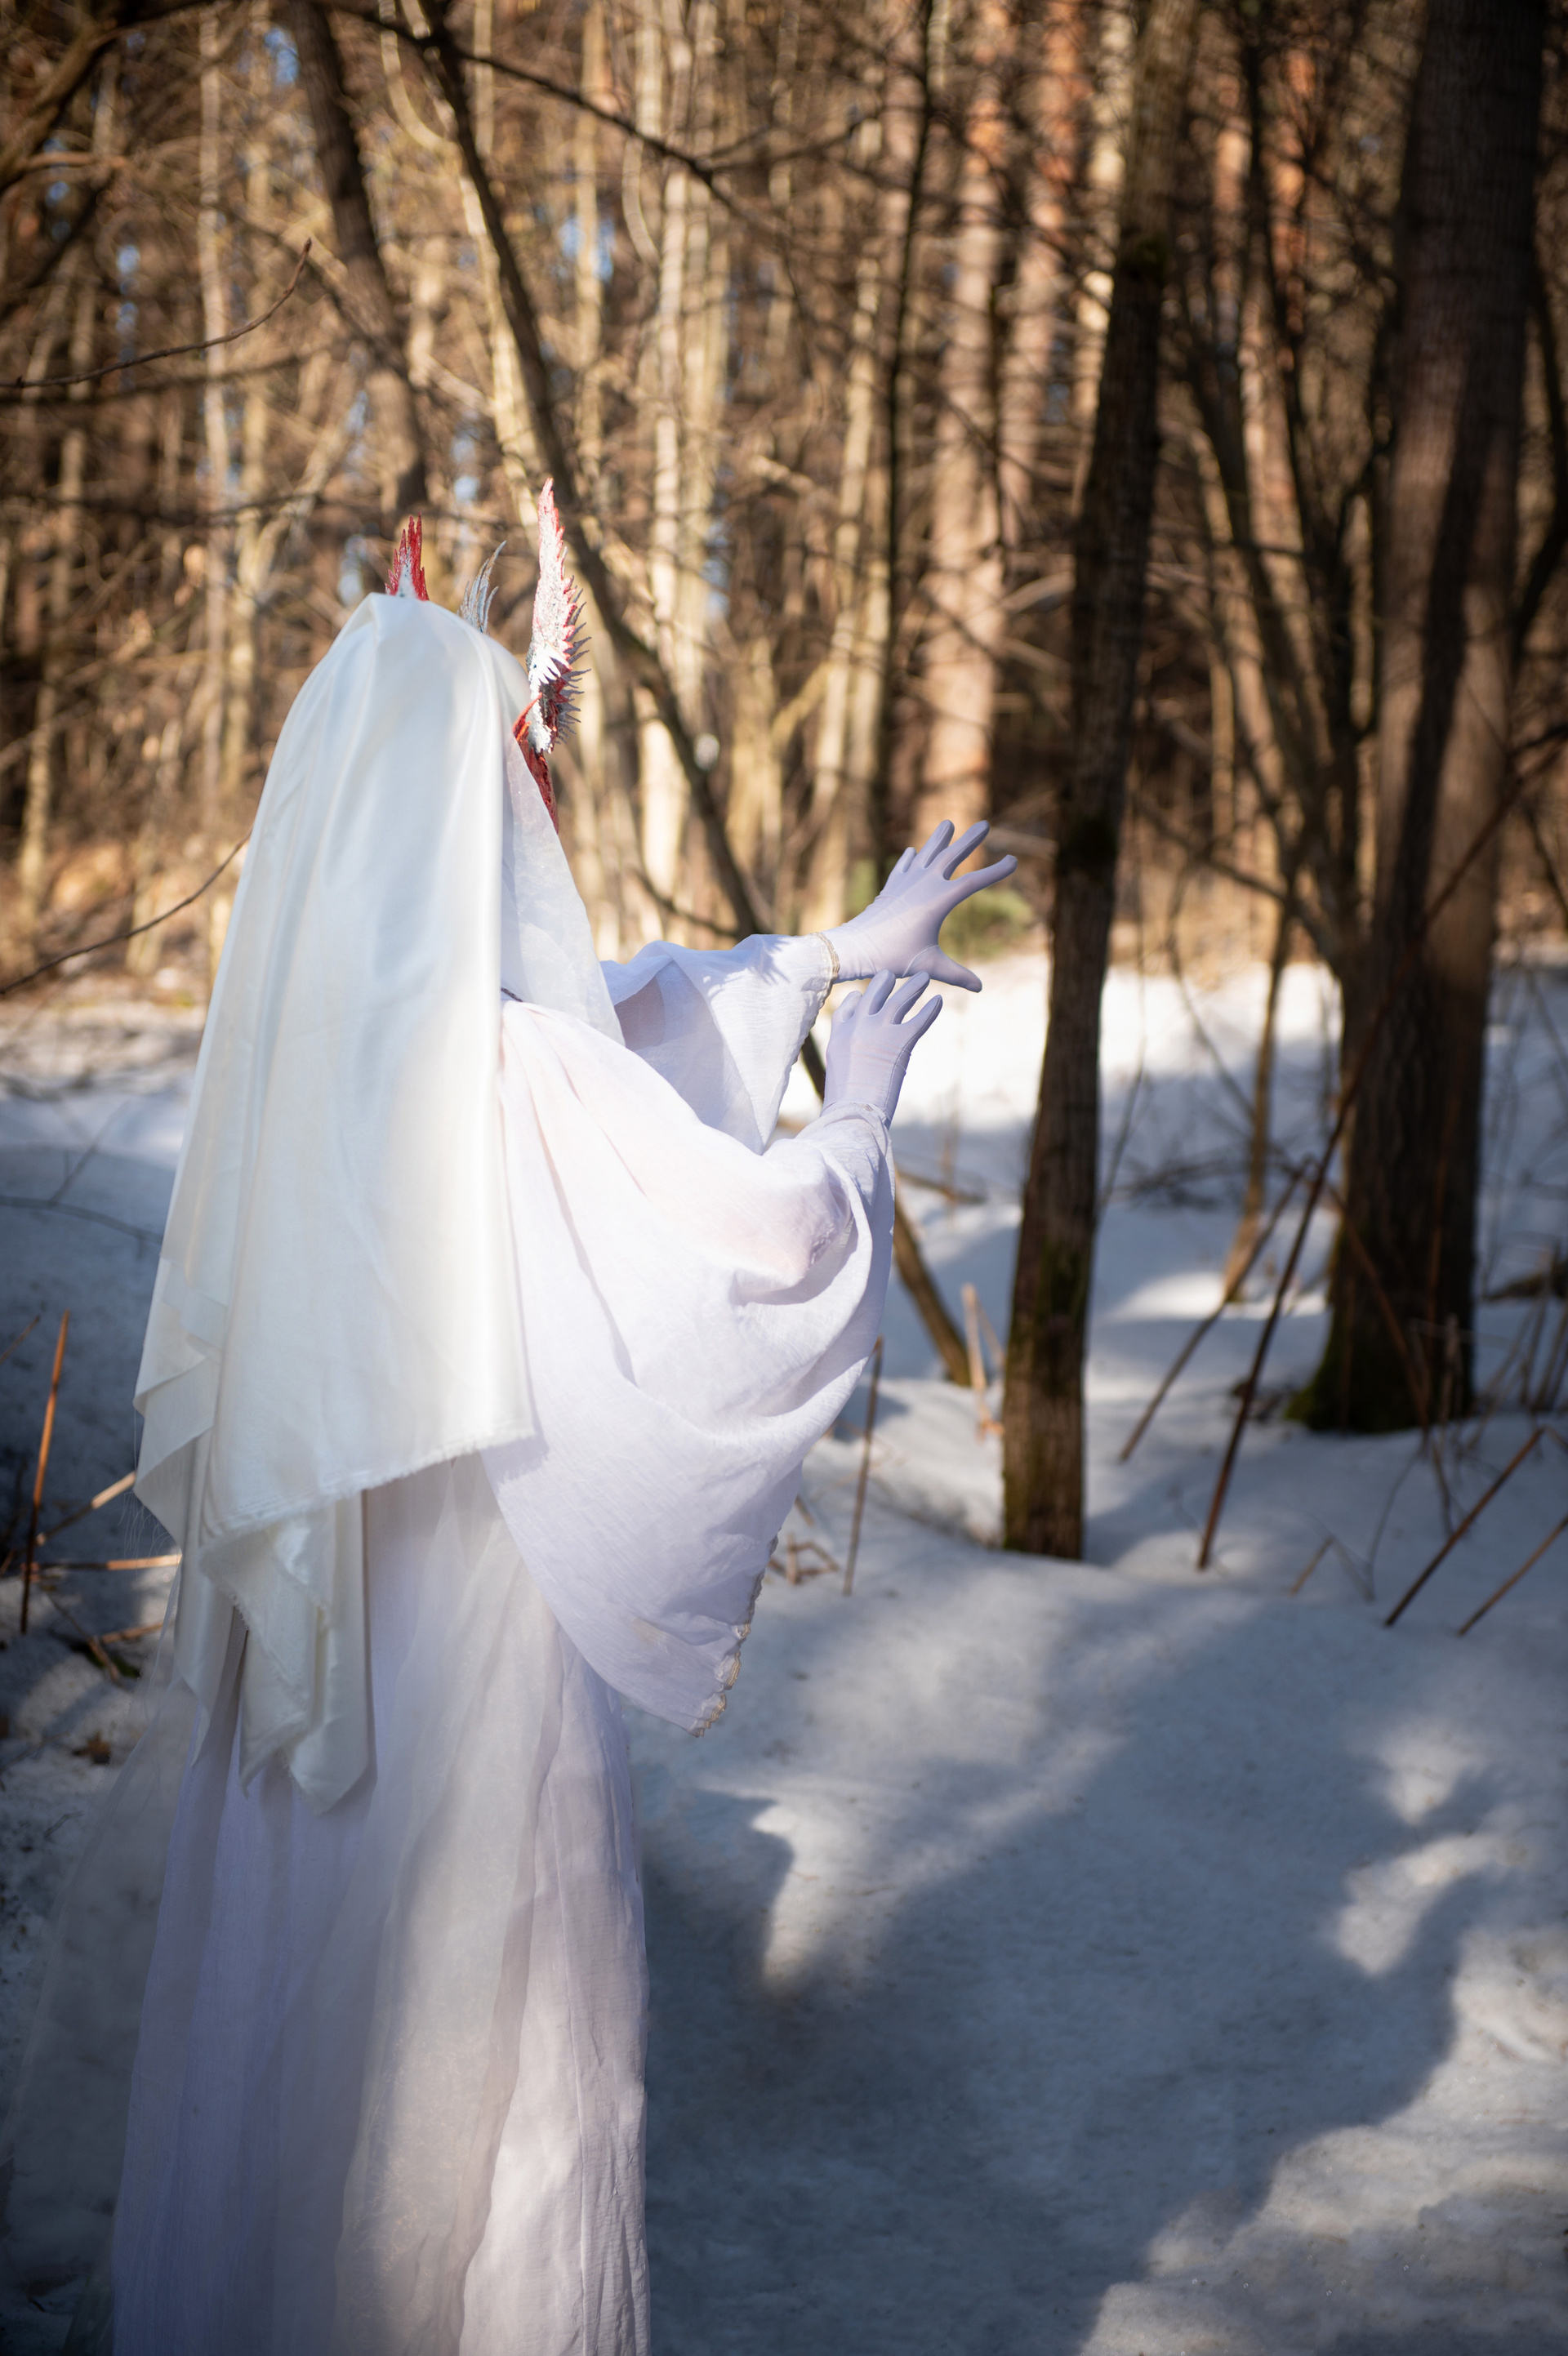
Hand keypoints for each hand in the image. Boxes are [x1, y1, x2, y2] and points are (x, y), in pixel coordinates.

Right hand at [822, 972, 941, 1126]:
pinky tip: (938, 1001)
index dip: (856, 999)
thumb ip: (846, 1059)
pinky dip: (931, 1009)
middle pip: (873, 995)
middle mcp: (859, 1026)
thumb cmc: (845, 1101)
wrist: (854, 1108)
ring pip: (899, 1000)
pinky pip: (920, 1019)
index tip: (861, 993)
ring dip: (913, 987)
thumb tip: (855, 1067)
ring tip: (923, 977)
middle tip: (892, 974)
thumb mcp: (837, 1073)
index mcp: (840, 1035)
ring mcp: (880, 1031)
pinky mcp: (900, 1040)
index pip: (848, 1007)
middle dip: (884, 982)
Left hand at [823, 821, 1018, 991]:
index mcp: (938, 901)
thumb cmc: (894, 957)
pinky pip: (904, 867)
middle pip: (952, 857)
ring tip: (948, 823)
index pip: (974, 882)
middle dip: (970, 841)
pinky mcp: (891, 887)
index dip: (995, 871)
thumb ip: (957, 975)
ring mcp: (906, 883)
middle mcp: (923, 885)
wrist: (857, 947)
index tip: (1013, 861)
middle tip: (985, 824)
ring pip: (927, 855)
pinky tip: (914, 851)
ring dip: (939, 839)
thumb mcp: (929, 966)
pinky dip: (911, 859)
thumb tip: (980, 988)